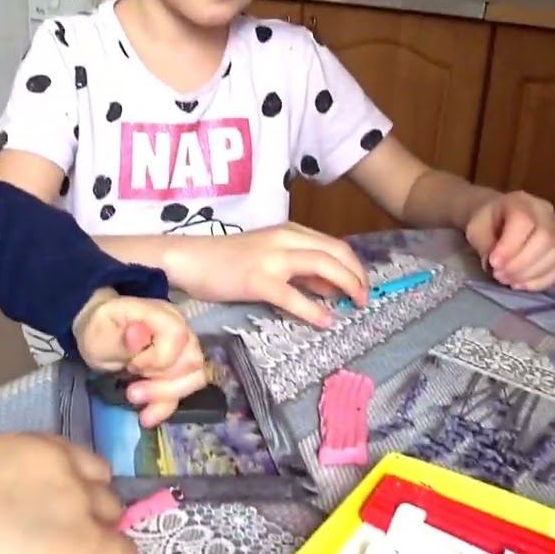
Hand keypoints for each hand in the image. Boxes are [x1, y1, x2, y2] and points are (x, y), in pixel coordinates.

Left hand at [75, 291, 205, 427]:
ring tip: (136, 400)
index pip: (178, 336)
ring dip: (166, 395)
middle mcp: (180, 328)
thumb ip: (120, 339)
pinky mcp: (178, 369)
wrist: (99, 335)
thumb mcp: (99, 336)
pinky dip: (165, 406)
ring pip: (194, 378)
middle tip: (131, 390)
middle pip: (191, 361)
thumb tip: (139, 333)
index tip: (131, 366)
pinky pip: (184, 391)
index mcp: (160, 314)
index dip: (159, 359)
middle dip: (162, 383)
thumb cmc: (99, 331)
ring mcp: (183, 348)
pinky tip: (146, 417)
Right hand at [166, 223, 369, 327]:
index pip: (334, 245)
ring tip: (355, 305)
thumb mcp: (268, 255)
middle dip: (357, 276)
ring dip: (347, 286)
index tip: (362, 285)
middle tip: (364, 298)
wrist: (190, 259)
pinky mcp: (258, 280)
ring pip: (323, 266)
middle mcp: (285, 239)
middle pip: (336, 253)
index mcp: (289, 231)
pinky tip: (326, 322)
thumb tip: (330, 287)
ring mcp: (272, 259)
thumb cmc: (225, 259)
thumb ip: (298, 268)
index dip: (355, 266)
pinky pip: (295, 296)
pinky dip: (315, 310)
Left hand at [464, 191, 554, 290]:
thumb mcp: (476, 228)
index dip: (510, 246)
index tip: (493, 263)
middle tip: (498, 274)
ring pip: (554, 256)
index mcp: (521, 202)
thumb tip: (495, 266)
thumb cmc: (486, 222)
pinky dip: (538, 282)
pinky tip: (519, 284)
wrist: (497, 218)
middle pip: (544, 239)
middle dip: (520, 263)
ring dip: (528, 274)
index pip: (524, 222)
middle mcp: (545, 214)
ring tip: (505, 279)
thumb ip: (485, 244)